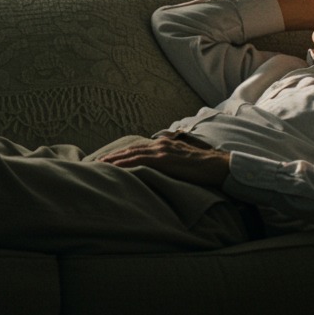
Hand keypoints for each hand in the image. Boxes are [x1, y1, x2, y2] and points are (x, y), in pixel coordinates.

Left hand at [98, 136, 230, 186]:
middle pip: (131, 149)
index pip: (138, 148)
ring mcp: (162, 151)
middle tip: (97, 161)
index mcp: (164, 145)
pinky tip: (115, 167)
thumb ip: (169, 162)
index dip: (122, 153)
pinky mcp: (165, 160)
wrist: (217, 166)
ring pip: (132, 153)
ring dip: (115, 159)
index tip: (108, 159)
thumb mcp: (182, 161)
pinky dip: (126, 163)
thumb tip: (158, 170)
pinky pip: (141, 160)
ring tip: (100, 164)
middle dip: (113, 155)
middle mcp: (160, 144)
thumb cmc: (202, 167)